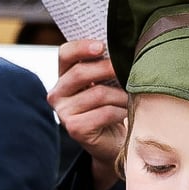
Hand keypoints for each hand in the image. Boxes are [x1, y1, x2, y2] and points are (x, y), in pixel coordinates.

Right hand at [47, 39, 127, 189]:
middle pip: (81, 72)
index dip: (82, 47)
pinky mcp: (74, 129)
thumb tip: (122, 48)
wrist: (114, 142)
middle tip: (130, 69)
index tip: (102, 46)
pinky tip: (126, 114)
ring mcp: (63, 113)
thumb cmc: (112, 107)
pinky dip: (120, 112)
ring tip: (130, 98)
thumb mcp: (107, 83)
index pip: (65, 54)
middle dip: (109, 68)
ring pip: (98, 93)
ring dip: (121, 95)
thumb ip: (105, 66)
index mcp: (63, 77)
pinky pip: (104, 113)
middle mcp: (57, 94)